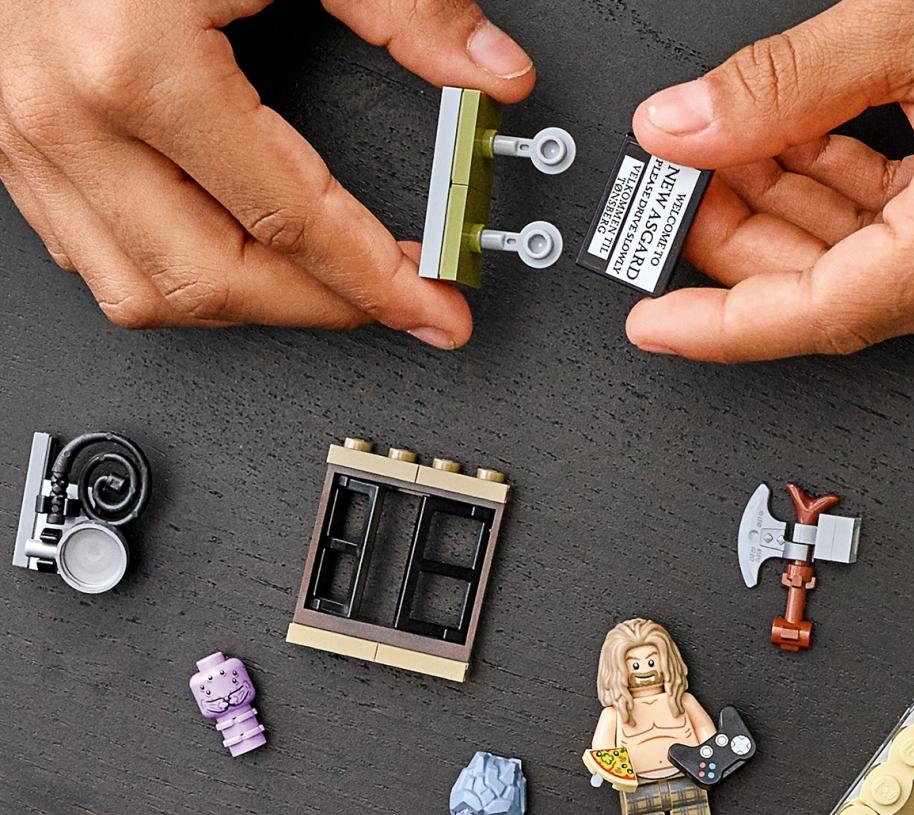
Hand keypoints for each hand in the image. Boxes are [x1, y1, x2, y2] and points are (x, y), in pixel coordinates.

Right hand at [0, 0, 538, 343]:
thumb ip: (400, 4)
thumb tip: (489, 70)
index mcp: (135, 62)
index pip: (290, 221)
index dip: (379, 282)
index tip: (437, 309)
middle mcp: (63, 112)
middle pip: (213, 283)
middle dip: (322, 310)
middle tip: (399, 305)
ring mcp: (17, 132)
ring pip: (140, 291)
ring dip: (244, 305)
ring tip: (325, 288)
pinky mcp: (0, 134)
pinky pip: (87, 250)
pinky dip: (169, 268)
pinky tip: (230, 247)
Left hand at [627, 0, 913, 361]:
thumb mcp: (908, 19)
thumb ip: (781, 88)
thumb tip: (683, 132)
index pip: (833, 310)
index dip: (731, 322)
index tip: (658, 322)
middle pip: (855, 296)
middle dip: (754, 253)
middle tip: (677, 196)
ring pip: (886, 269)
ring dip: (801, 222)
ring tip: (725, 158)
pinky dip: (858, 201)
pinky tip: (800, 150)